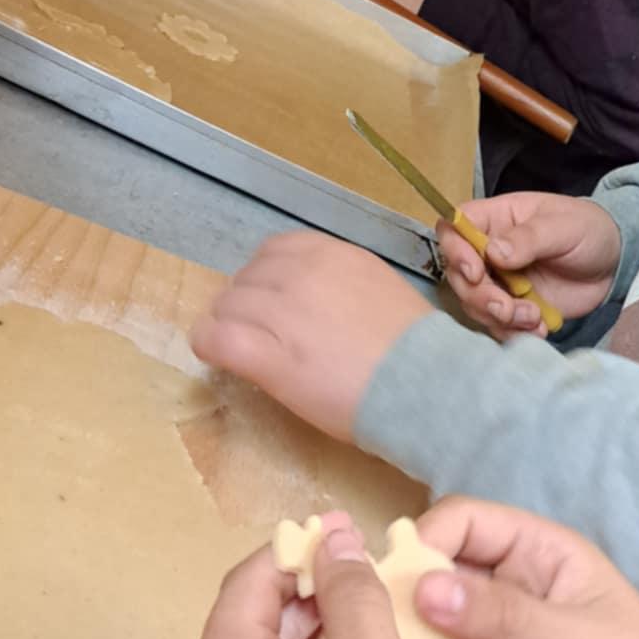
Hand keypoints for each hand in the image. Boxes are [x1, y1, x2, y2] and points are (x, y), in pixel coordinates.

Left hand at [191, 232, 434, 440]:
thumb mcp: (378, 288)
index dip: (266, 278)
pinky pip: (217, 338)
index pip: (274, 251)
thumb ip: (339, 282)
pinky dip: (209, 344)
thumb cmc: (415, 349)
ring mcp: (281, 312)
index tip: (273, 303)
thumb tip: (312, 300)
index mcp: (332, 254)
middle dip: (247, 304)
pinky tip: (217, 355)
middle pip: (246, 279)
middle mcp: (302, 273)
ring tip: (242, 349)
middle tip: (260, 333)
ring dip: (229, 324)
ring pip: (227, 306)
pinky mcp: (267, 355)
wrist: (428, 387)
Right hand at [410, 500, 638, 638]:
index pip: (466, 523)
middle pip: (434, 576)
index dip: (427, 540)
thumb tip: (422, 588)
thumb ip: (502, 616)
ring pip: (428, 632)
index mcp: (539, 555)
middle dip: (402, 598)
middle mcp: (508, 592)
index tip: (397, 577)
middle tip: (379, 630)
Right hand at [439, 194, 621, 335]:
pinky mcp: (513, 307)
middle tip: (508, 308)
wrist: (613, 264)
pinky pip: (498, 325)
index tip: (476, 272)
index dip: (454, 251)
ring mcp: (500, 282)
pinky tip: (540, 328)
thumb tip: (494, 252)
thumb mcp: (564, 226)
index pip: (454, 228)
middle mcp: (489, 251)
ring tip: (533, 317)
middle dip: (480, 297)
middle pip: (459, 275)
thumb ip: (530, 238)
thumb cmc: (588, 231)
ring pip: (475, 304)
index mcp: (496, 220)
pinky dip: (514, 332)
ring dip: (499, 317)